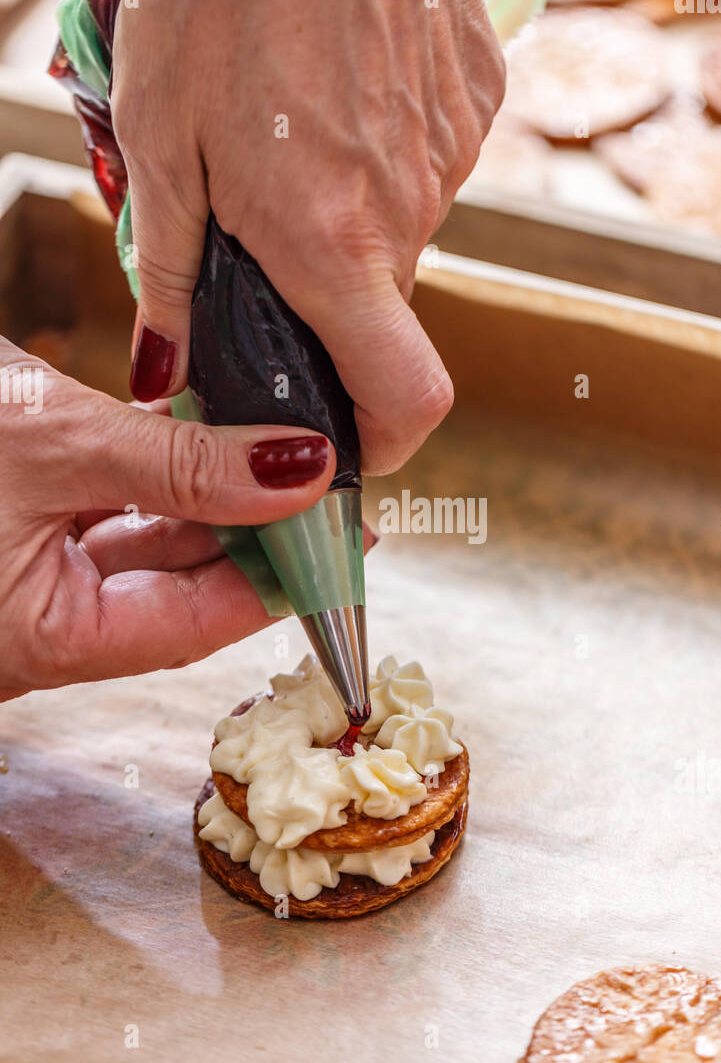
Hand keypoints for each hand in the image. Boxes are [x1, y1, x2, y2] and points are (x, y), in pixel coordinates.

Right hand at [0, 341, 341, 700]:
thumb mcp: (59, 441)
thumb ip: (182, 462)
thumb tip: (298, 469)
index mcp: (42, 641)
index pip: (193, 623)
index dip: (278, 584)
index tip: (346, 543)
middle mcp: (35, 620)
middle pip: (176, 587)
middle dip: (253, 532)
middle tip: (327, 484)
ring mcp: (23, 576)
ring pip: (142, 543)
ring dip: (208, 493)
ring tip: (278, 445)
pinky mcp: (13, 526)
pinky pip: (103, 507)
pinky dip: (153, 470)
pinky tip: (202, 421)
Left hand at [112, 0, 504, 472]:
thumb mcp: (159, 136)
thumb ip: (170, 271)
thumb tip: (165, 373)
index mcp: (333, 244)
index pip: (407, 399)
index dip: (384, 442)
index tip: (347, 438)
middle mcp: (411, 215)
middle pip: (383, 306)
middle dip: (329, 289)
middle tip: (267, 217)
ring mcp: (454, 157)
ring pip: (405, 229)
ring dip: (352, 209)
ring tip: (297, 124)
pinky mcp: (479, 102)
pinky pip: (432, 163)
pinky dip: (386, 150)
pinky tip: (342, 82)